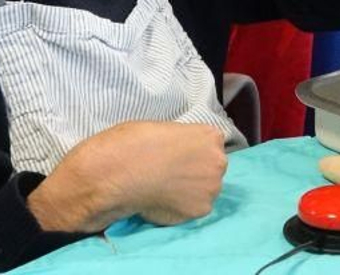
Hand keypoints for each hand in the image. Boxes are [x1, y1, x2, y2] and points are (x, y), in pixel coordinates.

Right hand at [27, 121, 226, 231]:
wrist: (120, 171)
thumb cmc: (135, 142)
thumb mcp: (164, 129)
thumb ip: (181, 142)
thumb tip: (180, 154)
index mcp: (211, 136)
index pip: (210, 145)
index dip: (192, 153)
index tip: (177, 158)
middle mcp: (218, 161)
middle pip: (212, 168)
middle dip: (195, 172)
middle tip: (170, 175)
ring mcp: (212, 187)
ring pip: (205, 191)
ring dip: (190, 191)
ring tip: (164, 189)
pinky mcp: (201, 210)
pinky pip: (192, 209)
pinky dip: (180, 208)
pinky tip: (162, 200)